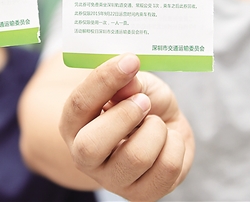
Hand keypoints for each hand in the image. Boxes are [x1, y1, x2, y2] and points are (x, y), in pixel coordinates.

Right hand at [59, 54, 193, 200]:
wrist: (165, 128)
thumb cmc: (142, 103)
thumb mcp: (136, 83)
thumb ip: (130, 82)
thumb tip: (129, 78)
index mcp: (73, 124)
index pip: (79, 104)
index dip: (105, 80)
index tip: (131, 60)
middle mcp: (85, 158)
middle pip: (92, 145)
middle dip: (126, 115)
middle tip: (144, 101)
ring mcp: (113, 180)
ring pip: (137, 157)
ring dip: (156, 129)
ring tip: (156, 123)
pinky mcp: (142, 195)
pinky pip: (167, 168)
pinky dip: (175, 145)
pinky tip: (168, 141)